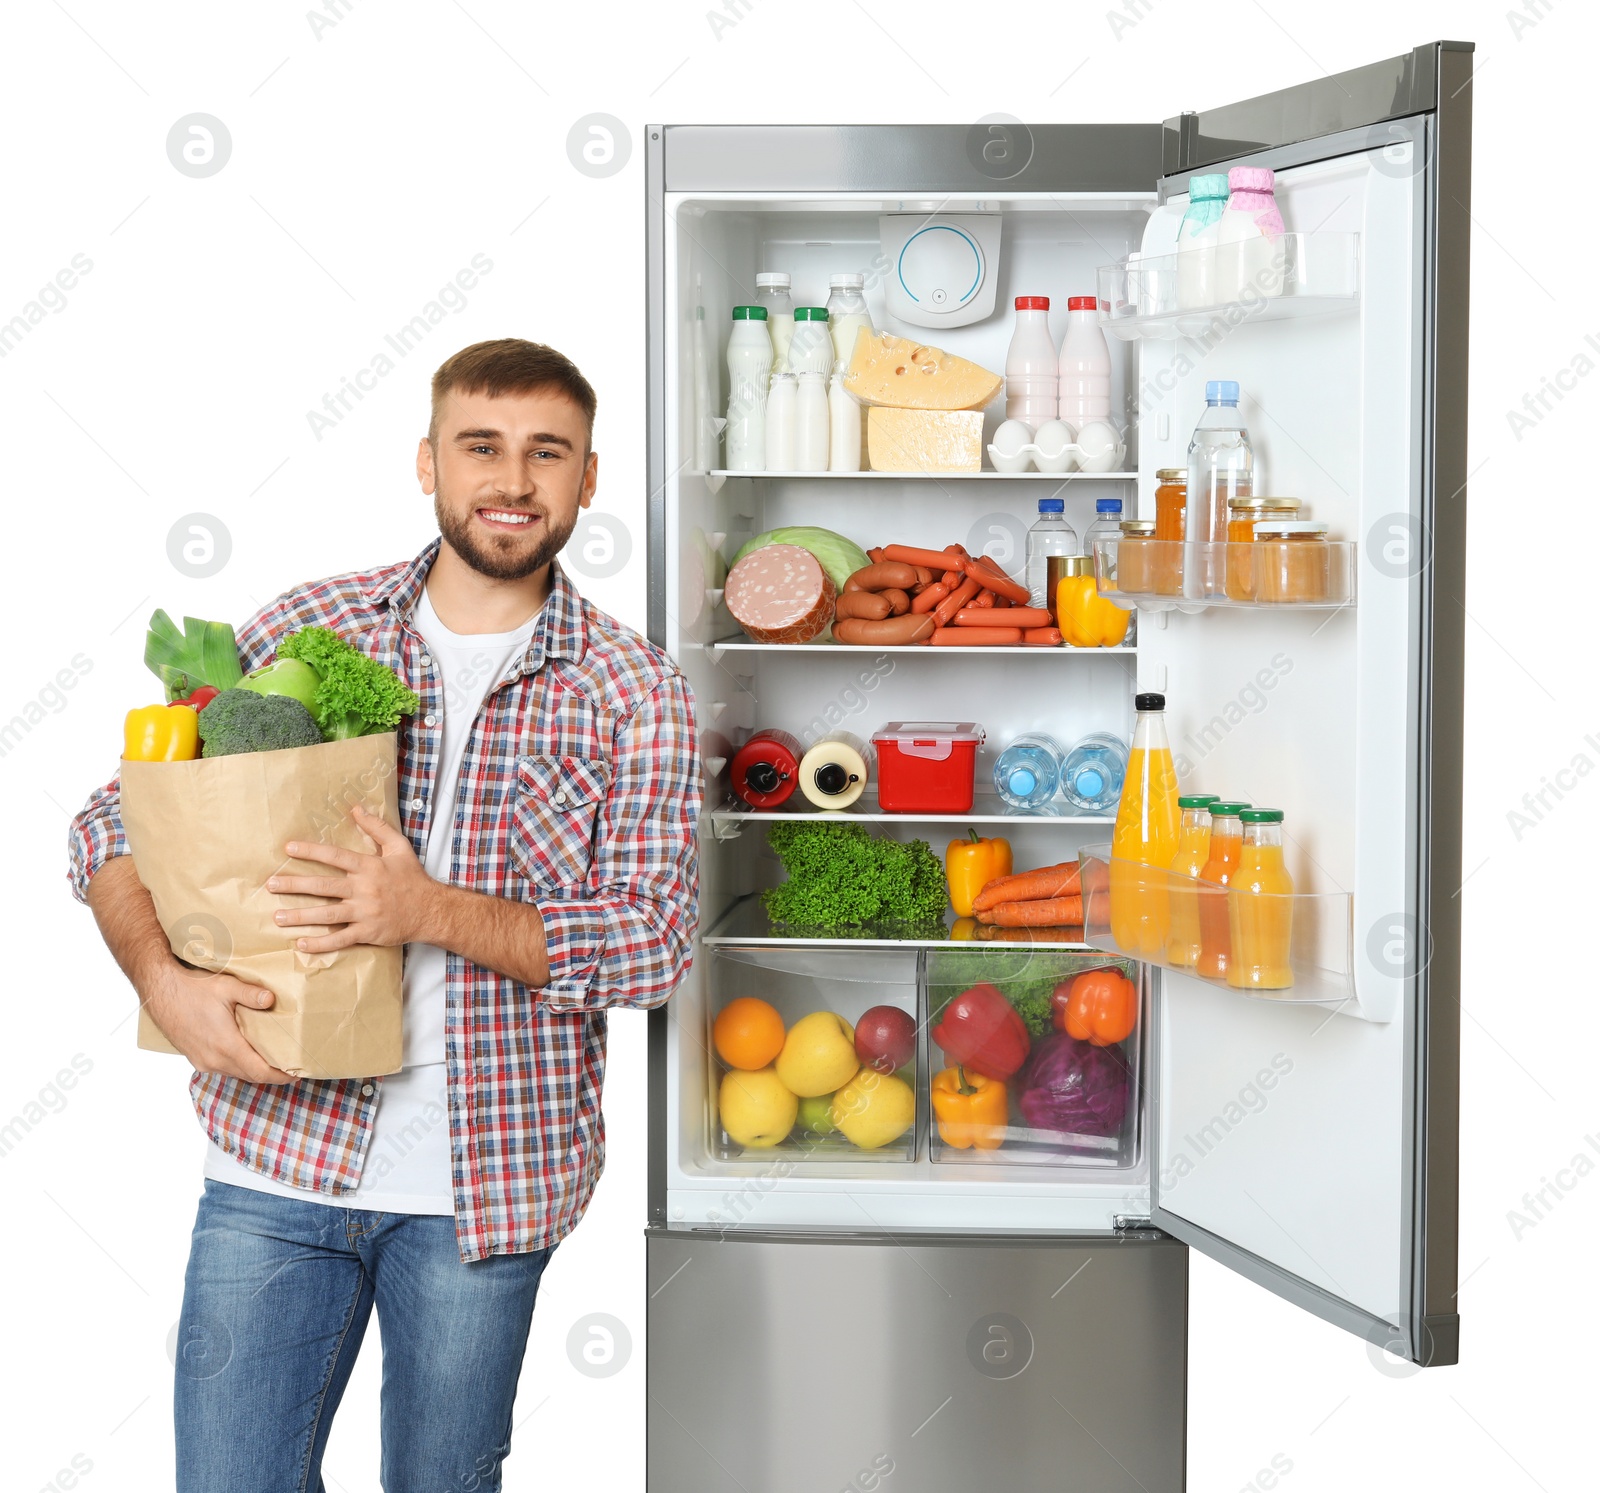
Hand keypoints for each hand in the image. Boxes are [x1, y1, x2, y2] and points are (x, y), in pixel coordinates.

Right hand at [143, 962, 294, 1083]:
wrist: (160, 991)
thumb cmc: (192, 988)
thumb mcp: (226, 986)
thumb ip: (251, 994)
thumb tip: (272, 1000)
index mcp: (226, 1046)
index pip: (260, 1072)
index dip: (280, 1076)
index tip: (297, 1074)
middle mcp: (214, 1060)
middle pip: (250, 1076)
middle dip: (272, 1074)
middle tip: (291, 1067)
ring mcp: (203, 1062)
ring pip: (236, 1073)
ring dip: (255, 1070)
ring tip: (274, 1060)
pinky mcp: (196, 1058)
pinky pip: (223, 1068)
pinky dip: (239, 1065)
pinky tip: (248, 1053)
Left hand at [267, 804, 437, 952]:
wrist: (431, 910)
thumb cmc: (412, 878)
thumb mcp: (399, 847)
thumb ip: (377, 827)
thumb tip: (356, 809)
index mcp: (369, 867)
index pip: (335, 857)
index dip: (311, 851)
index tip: (288, 848)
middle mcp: (364, 889)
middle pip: (323, 886)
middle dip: (294, 885)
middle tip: (271, 885)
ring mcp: (365, 913)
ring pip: (327, 914)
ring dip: (300, 916)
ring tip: (277, 917)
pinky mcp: (368, 932)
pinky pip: (340, 939)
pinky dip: (321, 943)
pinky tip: (301, 943)